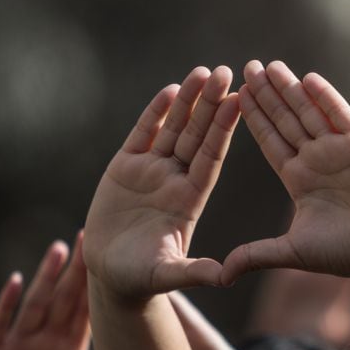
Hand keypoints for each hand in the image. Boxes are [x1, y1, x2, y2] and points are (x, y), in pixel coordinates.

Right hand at [0, 235, 102, 349]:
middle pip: (63, 300)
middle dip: (76, 271)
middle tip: (91, 237)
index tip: (112, 263)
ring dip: (47, 277)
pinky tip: (16, 281)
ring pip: (36, 304)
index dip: (97, 289)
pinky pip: (1, 322)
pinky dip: (7, 302)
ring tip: (59, 248)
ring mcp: (19, 343)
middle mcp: (45, 342)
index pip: (85, 315)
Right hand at [83, 66, 238, 297]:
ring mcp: (151, 171)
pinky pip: (142, 134)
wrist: (110, 273)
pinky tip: (169, 91)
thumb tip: (227, 277)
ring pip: (172, 129)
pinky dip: (154, 113)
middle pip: (196, 135)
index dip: (223, 129)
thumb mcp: (168, 275)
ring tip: (203, 72)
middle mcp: (175, 179)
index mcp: (189, 200)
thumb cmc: (141, 278)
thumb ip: (195, 272)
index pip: (211, 157)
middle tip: (227, 72)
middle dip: (210, 105)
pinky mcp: (125, 167)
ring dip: (187, 101)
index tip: (239, 102)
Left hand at [221, 61, 349, 291]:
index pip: (270, 141)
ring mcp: (340, 148)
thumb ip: (255, 255)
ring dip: (290, 88)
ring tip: (269, 65)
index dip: (254, 119)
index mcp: (299, 178)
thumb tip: (220, 275)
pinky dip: (325, 97)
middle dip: (267, 95)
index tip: (234, 97)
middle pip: (286, 119)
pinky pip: (340, 114)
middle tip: (246, 68)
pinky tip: (307, 78)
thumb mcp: (291, 252)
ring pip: (309, 111)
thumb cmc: (346, 254)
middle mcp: (317, 159)